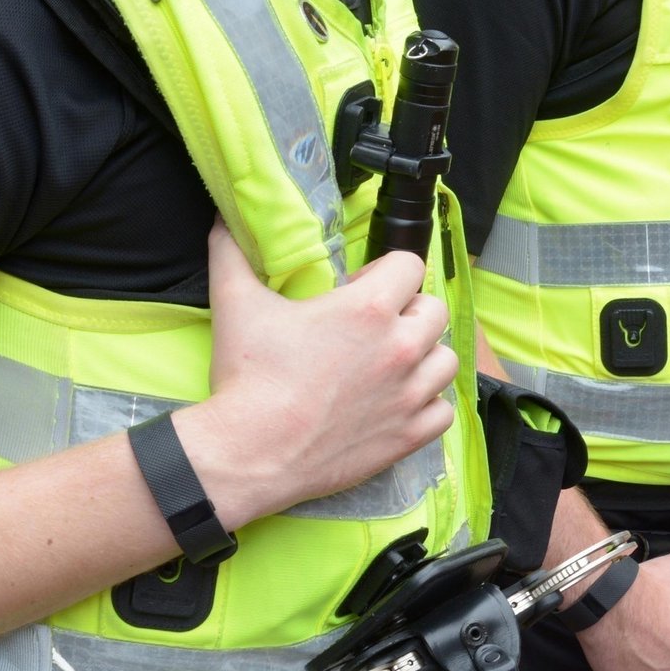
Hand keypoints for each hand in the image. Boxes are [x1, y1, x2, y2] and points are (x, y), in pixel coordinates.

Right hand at [193, 218, 457, 515]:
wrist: (252, 451)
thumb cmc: (249, 378)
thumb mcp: (236, 303)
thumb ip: (232, 252)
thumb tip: (222, 219)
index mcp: (369, 308)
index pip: (411, 264)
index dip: (385, 271)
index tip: (359, 288)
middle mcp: (401, 347)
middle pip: (434, 311)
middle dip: (408, 312)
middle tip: (373, 328)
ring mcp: (410, 394)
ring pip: (447, 360)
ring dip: (424, 357)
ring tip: (391, 365)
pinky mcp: (408, 435)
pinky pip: (444, 412)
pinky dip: (428, 405)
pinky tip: (398, 403)